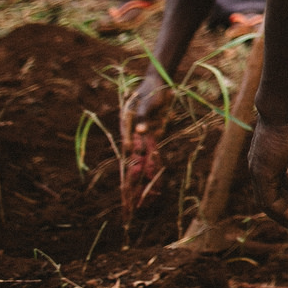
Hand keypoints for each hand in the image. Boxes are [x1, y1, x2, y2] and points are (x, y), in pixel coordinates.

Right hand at [121, 82, 168, 205]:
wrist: (160, 83)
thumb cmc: (150, 90)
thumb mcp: (147, 102)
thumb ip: (145, 117)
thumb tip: (141, 133)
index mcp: (128, 129)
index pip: (128, 153)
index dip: (129, 172)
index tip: (129, 186)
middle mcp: (135, 137)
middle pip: (134, 162)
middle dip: (134, 184)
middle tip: (133, 204)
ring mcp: (145, 137)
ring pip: (144, 161)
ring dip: (146, 179)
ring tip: (146, 200)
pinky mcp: (155, 134)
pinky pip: (154, 153)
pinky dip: (155, 166)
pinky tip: (155, 179)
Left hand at [247, 104, 287, 225]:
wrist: (285, 103)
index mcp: (270, 155)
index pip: (278, 180)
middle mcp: (260, 166)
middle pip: (272, 194)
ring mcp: (259, 171)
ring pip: (269, 203)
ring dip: (287, 214)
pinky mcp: (262, 175)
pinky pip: (270, 202)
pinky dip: (283, 212)